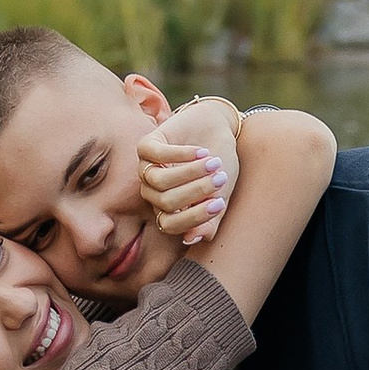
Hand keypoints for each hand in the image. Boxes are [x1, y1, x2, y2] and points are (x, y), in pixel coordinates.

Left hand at [139, 99, 239, 250]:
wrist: (219, 129)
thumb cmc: (221, 165)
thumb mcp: (221, 194)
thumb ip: (210, 219)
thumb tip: (192, 240)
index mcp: (168, 209)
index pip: (170, 225)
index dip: (194, 217)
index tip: (220, 203)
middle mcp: (153, 192)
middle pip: (166, 202)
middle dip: (197, 191)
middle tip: (221, 178)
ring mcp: (147, 168)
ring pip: (158, 181)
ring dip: (190, 172)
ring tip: (214, 162)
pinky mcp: (147, 146)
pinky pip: (156, 155)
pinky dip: (182, 154)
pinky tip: (202, 151)